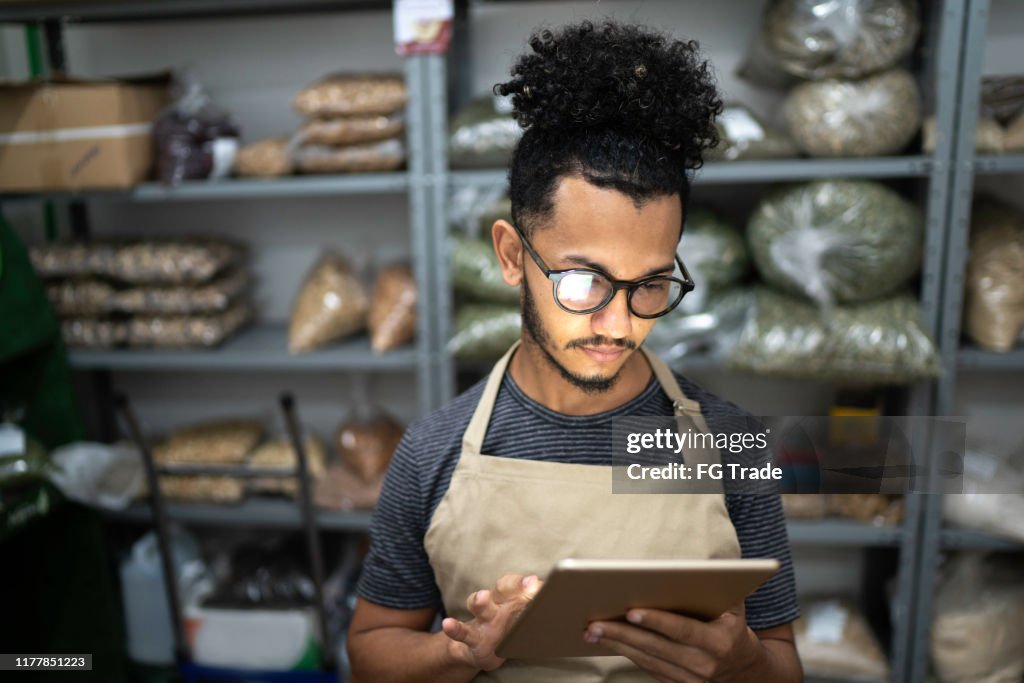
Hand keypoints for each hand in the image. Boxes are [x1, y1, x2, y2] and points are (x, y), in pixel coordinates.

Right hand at [442, 574, 543, 671]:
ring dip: (480, 600)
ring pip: (480, 605)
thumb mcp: (522, 618)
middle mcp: (496, 604)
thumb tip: (552, 597)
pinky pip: (462, 631)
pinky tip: (448, 624)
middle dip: (511, 585)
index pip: (517, 584)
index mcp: (510, 599)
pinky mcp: (471, 638)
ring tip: (482, 597)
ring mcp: (482, 620)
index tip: (538, 583)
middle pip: (501, 589)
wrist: (481, 650)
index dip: (527, 583)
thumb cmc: (507, 629)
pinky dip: (454, 628)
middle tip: (527, 584)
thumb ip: (534, 607)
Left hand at [583, 602, 761, 682]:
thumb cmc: (732, 626)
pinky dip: (626, 654)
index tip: (630, 611)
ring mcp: (690, 679)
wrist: (743, 668)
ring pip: (647, 660)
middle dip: (623, 635)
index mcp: (719, 642)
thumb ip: (720, 585)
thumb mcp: (735, 606)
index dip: (656, 621)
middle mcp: (704, 664)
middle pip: (656, 648)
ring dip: (618, 645)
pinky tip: (608, 641)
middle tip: (595, 623)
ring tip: (592, 630)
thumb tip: (707, 560)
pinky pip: (647, 669)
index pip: (682, 631)